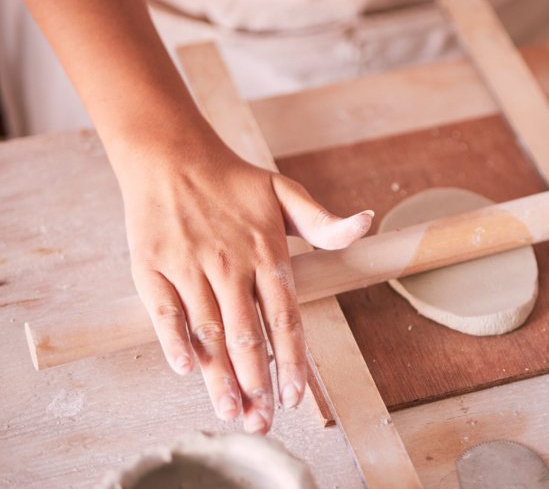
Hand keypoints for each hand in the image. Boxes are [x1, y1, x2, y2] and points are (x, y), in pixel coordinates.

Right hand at [118, 138, 371, 432]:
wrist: (171, 155)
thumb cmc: (233, 181)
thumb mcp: (286, 193)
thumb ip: (325, 223)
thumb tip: (367, 223)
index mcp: (266, 252)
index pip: (285, 317)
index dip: (293, 359)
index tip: (297, 395)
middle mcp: (230, 263)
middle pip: (248, 334)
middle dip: (258, 383)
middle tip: (263, 421)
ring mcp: (190, 266)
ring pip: (210, 331)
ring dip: (221, 376)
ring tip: (232, 412)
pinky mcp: (153, 267)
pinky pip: (165, 312)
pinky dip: (175, 341)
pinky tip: (188, 369)